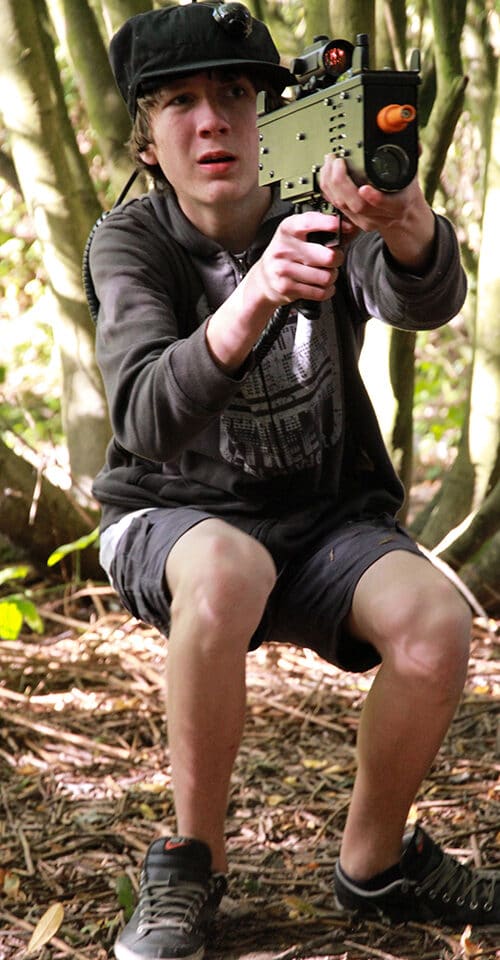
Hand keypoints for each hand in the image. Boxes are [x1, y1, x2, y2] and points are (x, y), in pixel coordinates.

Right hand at [252, 211, 344, 308]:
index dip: (329, 224)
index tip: (344, 226)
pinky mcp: (287, 288)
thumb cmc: (286, 255)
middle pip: (327, 257)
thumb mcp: (298, 236)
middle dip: (337, 259)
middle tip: (334, 258)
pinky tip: (321, 286)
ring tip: (325, 273)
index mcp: (287, 229)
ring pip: (326, 277)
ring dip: (331, 277)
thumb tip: (351, 228)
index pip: (309, 222)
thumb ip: (323, 230)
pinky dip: (327, 290)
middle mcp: (284, 248)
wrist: (264, 279)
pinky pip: (320, 292)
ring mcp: (284, 269)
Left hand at [319, 156, 435, 271]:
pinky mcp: (352, 220)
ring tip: (329, 162)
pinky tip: (325, 173)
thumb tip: (414, 140)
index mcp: (398, 204)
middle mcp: (380, 215)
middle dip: (342, 182)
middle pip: (357, 206)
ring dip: (331, 183)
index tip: (365, 189)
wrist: (402, 216)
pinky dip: (327, 188)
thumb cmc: (404, 194)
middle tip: (337, 161)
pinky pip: (335, 205)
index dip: (374, 198)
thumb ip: (412, 155)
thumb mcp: (412, 174)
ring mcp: (364, 220)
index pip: (387, 204)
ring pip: (343, 206)